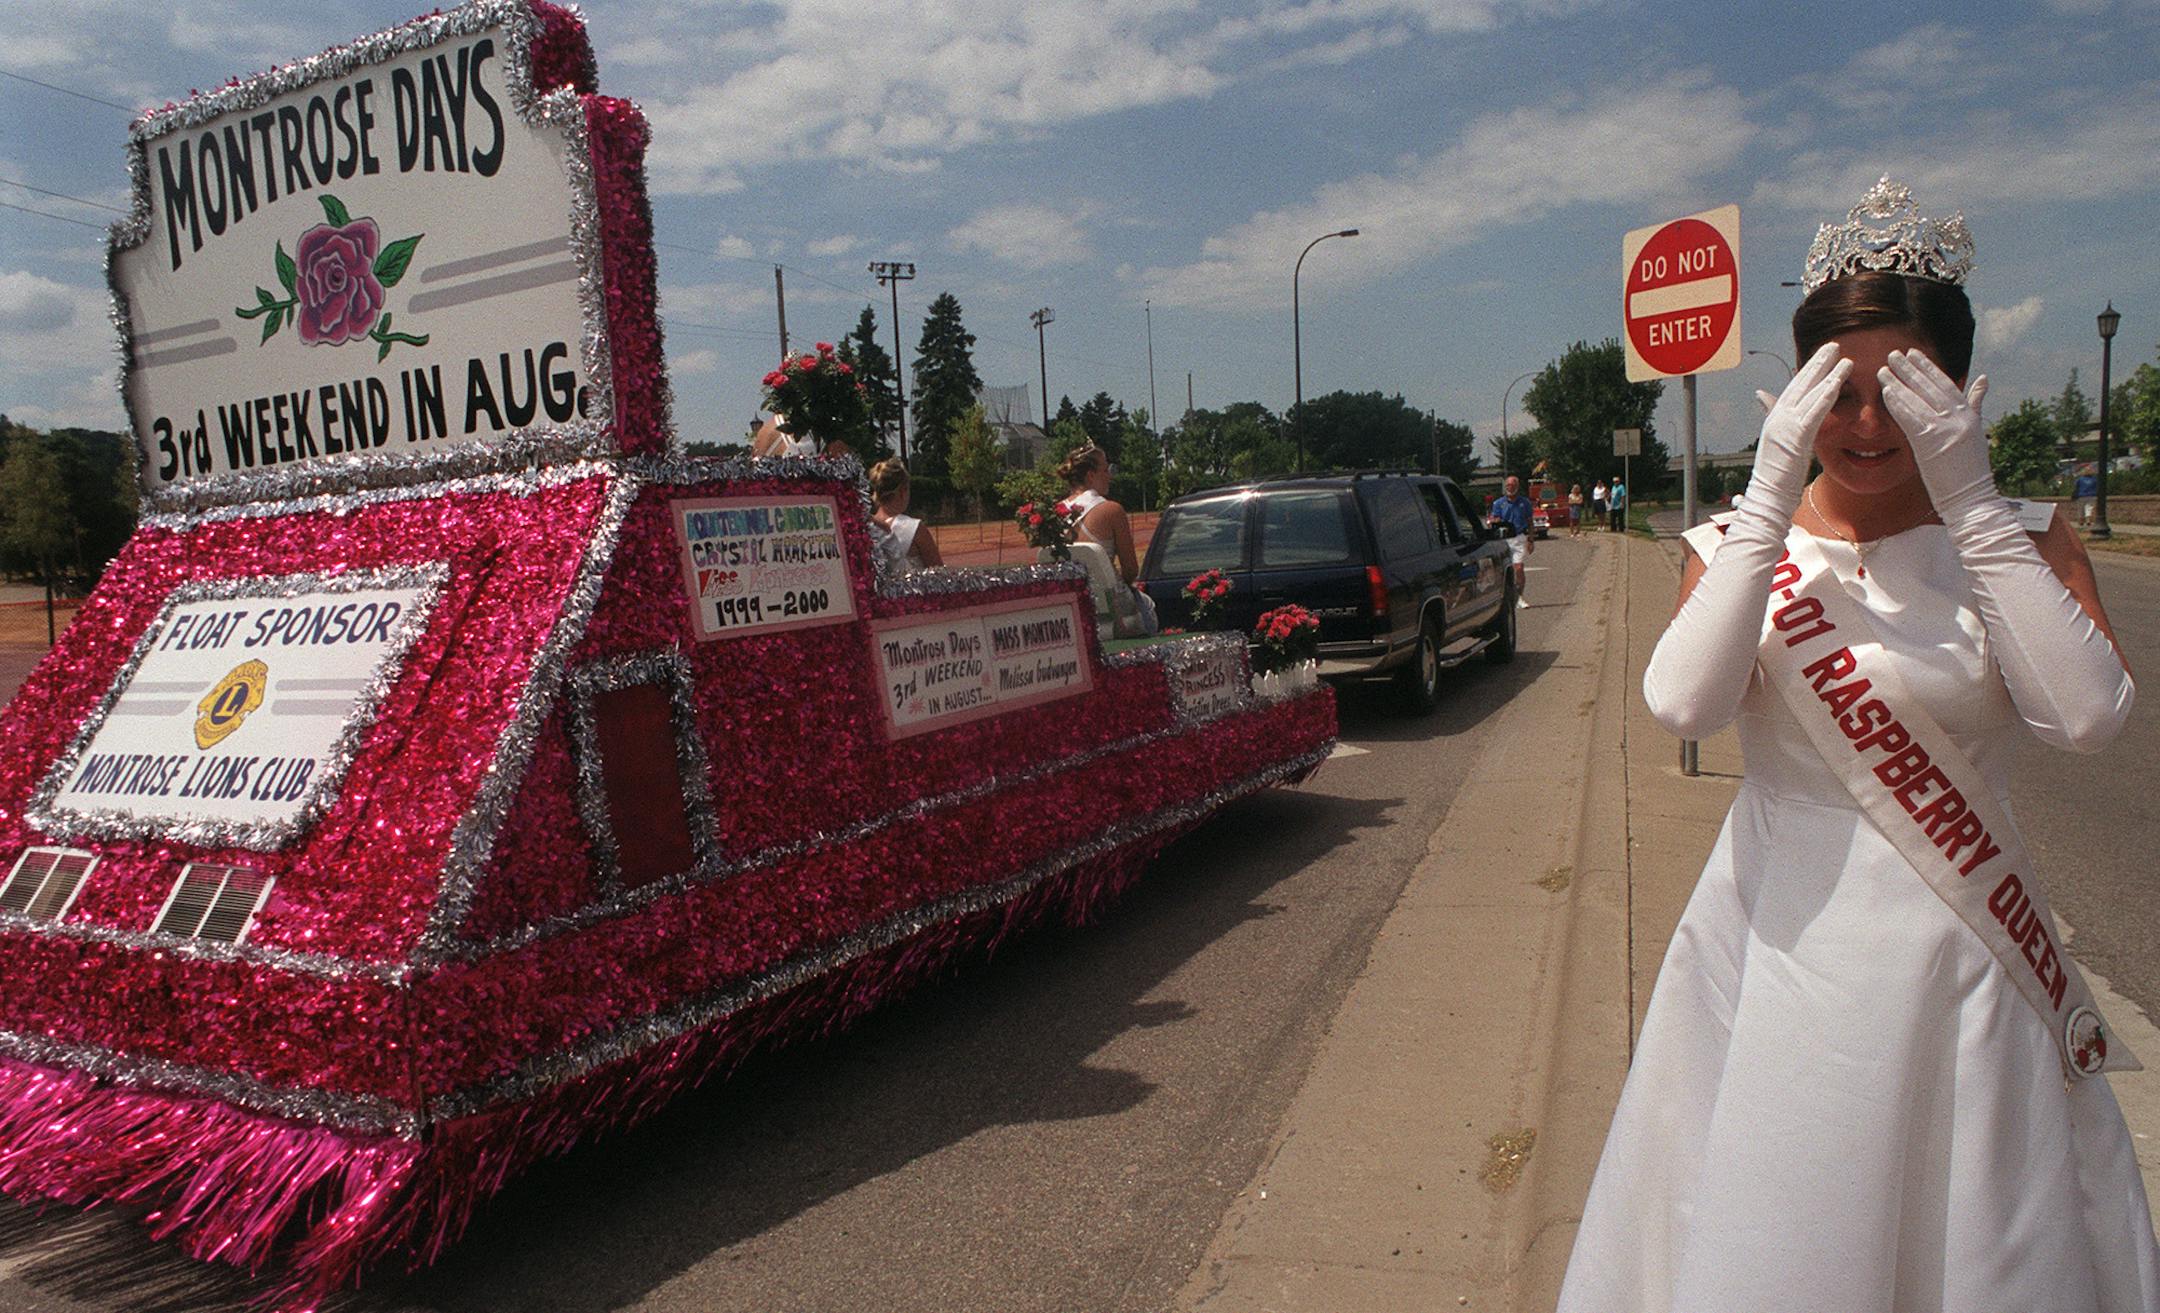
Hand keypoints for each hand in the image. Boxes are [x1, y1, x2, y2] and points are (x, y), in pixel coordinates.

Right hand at [1744, 341, 1851, 520]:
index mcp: (1775, 418)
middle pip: (1801, 384)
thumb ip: (1777, 421)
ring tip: (1844, 358)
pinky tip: (1838, 382)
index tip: (1823, 356)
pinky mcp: (1796, 436)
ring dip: (1828, 374)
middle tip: (1834, 346)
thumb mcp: (1778, 446)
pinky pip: (1814, 411)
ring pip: (1809, 394)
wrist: (1768, 496)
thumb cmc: (1776, 477)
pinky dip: (1826, 395)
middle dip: (1818, 364)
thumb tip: (1764, 400)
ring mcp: (1785, 425)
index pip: (1794, 388)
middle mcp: (1778, 417)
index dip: (1809, 370)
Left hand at [1879, 349, 1991, 515]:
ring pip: (1919, 400)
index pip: (1946, 384)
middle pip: (1930, 387)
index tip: (1914, 354)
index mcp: (1968, 414)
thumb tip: (1983, 378)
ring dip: (1899, 382)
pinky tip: (1886, 392)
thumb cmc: (1970, 469)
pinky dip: (1898, 403)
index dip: (1929, 368)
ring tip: (1884, 368)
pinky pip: (1911, 418)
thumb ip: (1975, 403)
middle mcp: (1958, 418)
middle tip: (1894, 354)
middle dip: (1911, 369)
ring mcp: (1945, 429)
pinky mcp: (1931, 443)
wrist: (1972, 497)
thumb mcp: (1976, 430)